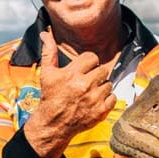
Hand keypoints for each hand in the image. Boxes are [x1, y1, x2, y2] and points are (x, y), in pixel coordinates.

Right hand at [23, 29, 117, 157]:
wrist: (53, 124)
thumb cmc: (50, 97)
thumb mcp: (47, 73)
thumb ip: (49, 51)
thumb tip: (45, 33)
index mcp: (72, 74)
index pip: (92, 57)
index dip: (89, 62)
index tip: (84, 69)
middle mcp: (84, 86)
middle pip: (103, 69)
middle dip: (95, 74)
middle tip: (87, 81)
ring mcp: (93, 99)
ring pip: (109, 83)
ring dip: (102, 86)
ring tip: (90, 92)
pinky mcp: (100, 111)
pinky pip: (113, 97)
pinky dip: (107, 98)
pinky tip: (96, 100)